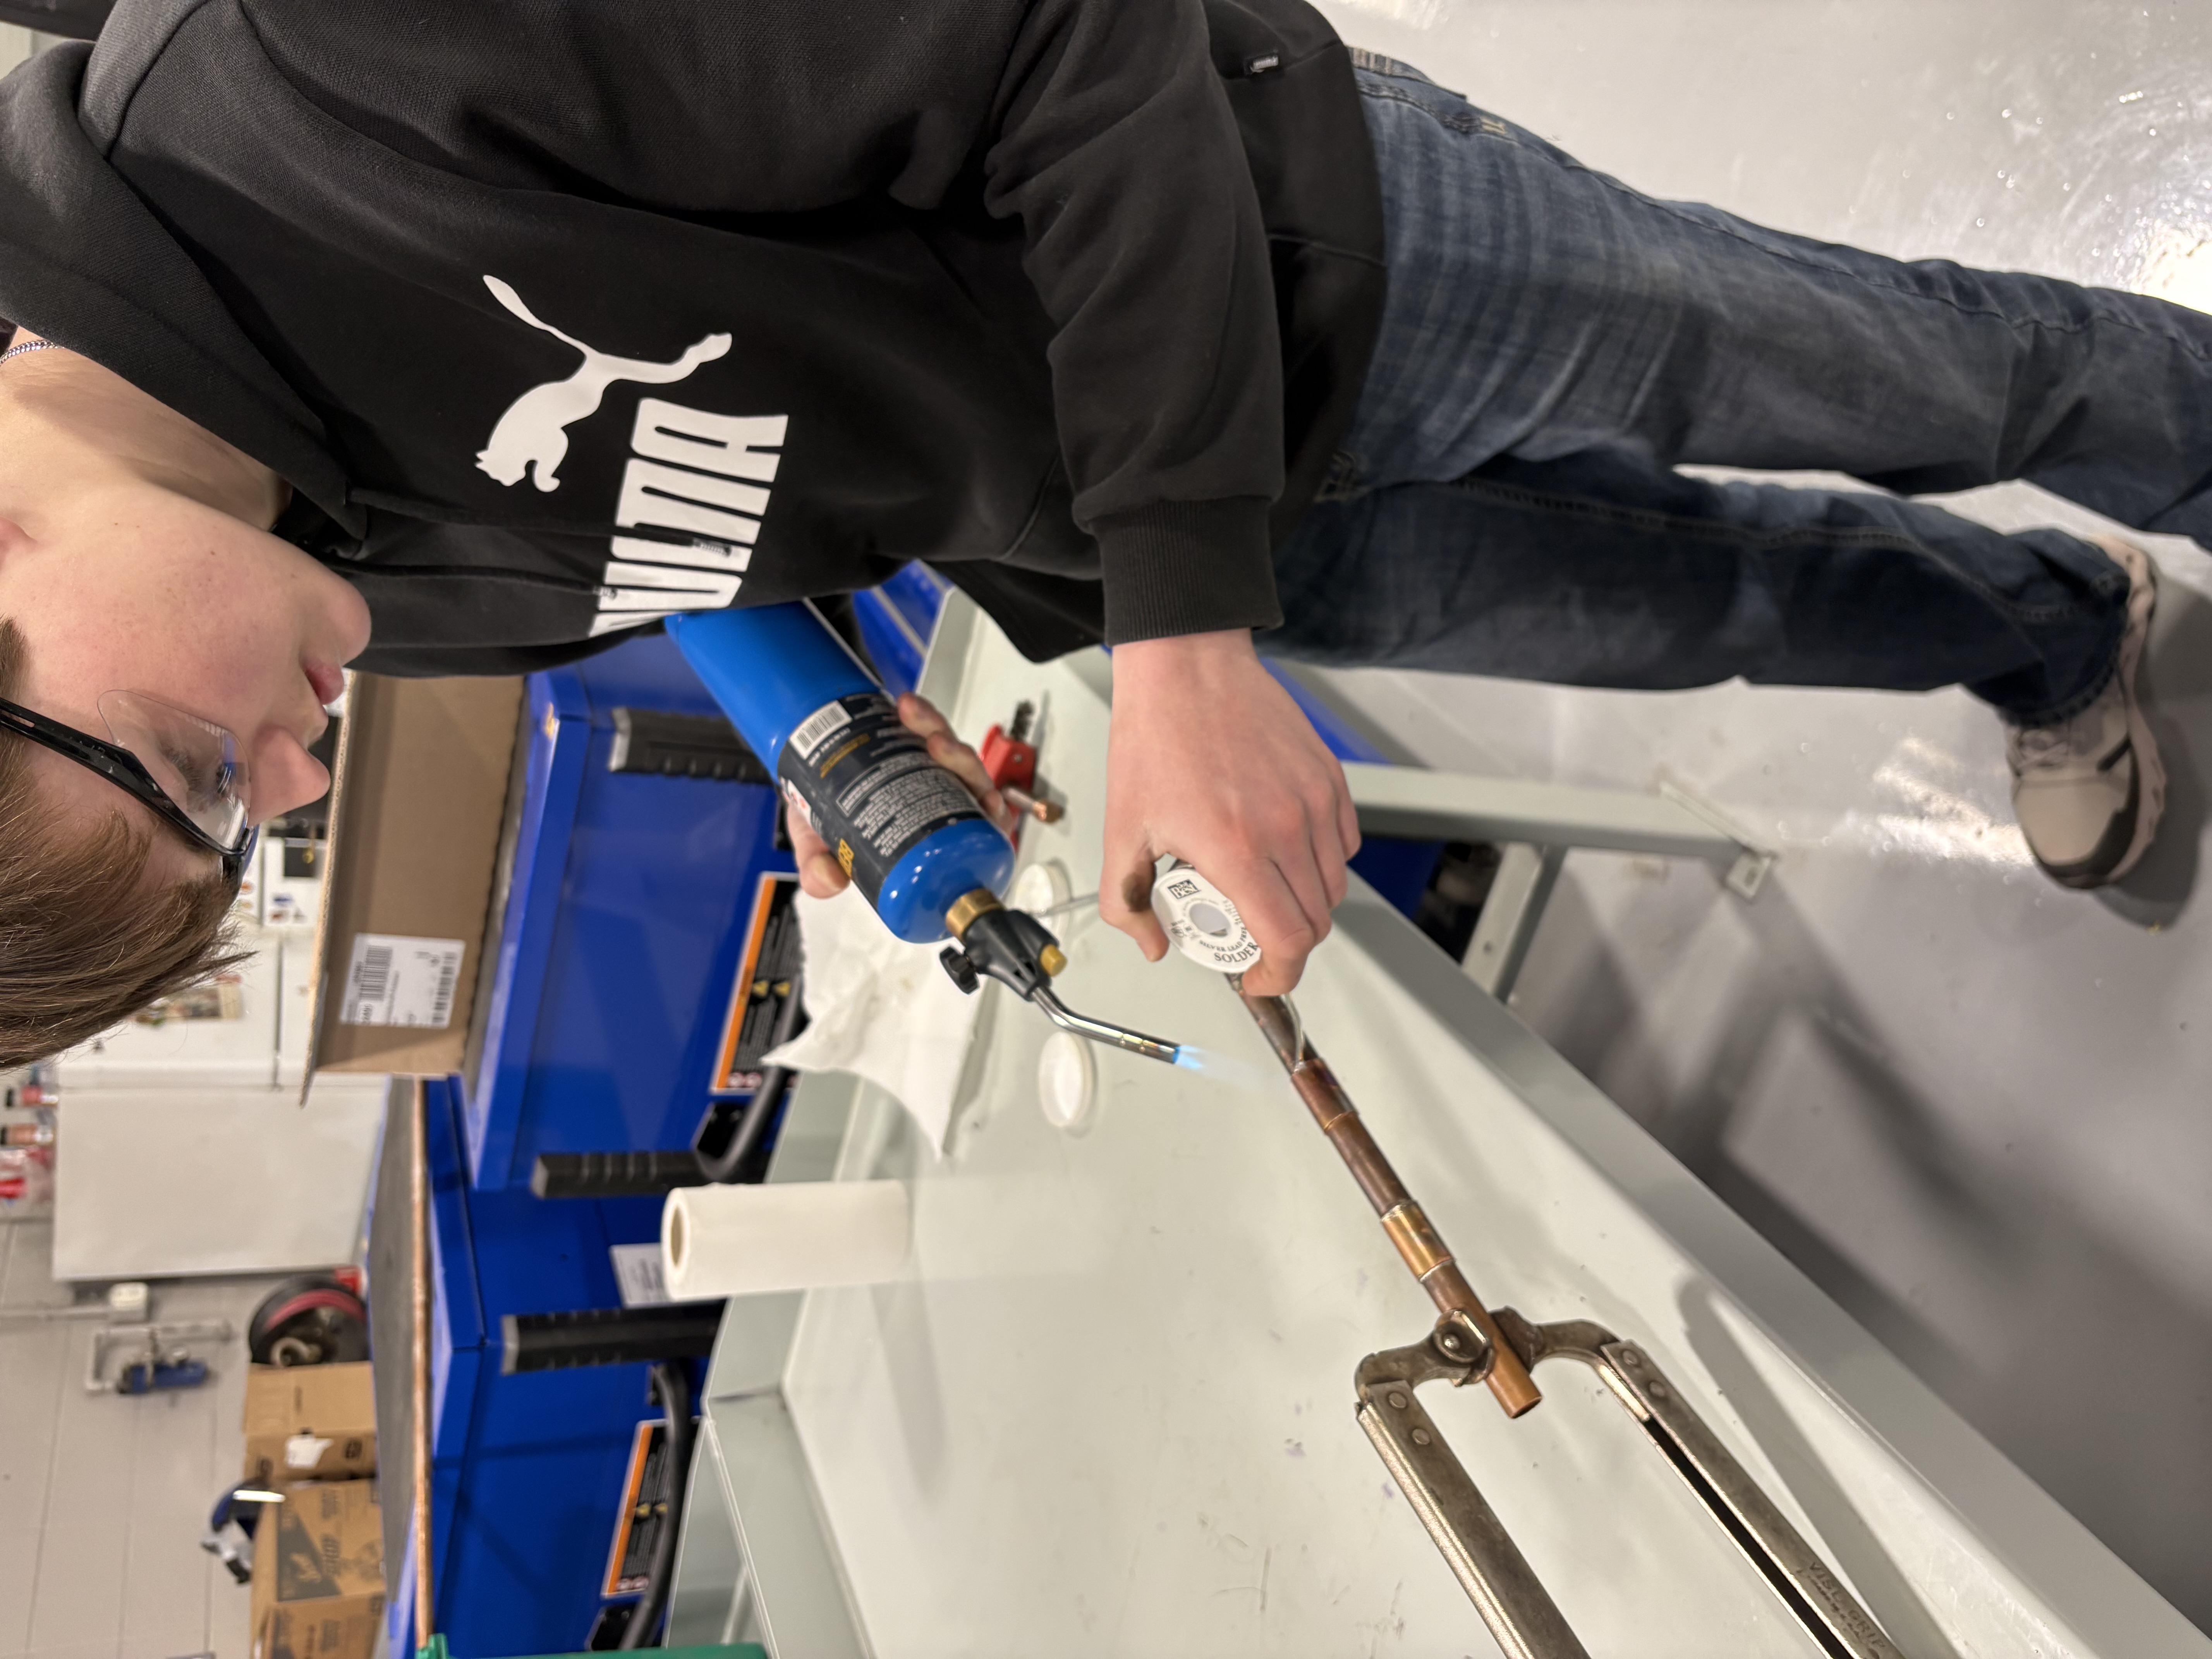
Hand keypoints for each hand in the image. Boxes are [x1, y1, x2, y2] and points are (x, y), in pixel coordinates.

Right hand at [785, 693, 1014, 897]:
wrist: (804, 776)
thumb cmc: (824, 819)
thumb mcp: (818, 845)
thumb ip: (818, 868)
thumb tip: (827, 882)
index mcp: (932, 841)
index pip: (977, 835)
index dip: (991, 819)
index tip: (988, 803)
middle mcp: (938, 806)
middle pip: (972, 784)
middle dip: (962, 762)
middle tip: (936, 746)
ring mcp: (930, 773)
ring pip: (952, 752)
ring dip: (940, 731)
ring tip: (914, 718)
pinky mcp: (917, 742)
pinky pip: (932, 728)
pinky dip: (925, 717)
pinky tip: (907, 707)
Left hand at [1102, 631, 1357, 994]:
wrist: (1186, 667)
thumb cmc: (1155, 737)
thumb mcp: (1122, 828)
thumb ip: (1127, 901)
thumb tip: (1153, 944)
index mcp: (1236, 848)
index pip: (1287, 940)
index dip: (1278, 976)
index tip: (1257, 978)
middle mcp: (1286, 828)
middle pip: (1316, 921)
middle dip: (1286, 946)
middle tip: (1251, 939)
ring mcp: (1314, 801)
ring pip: (1333, 885)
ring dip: (1305, 905)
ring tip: (1263, 890)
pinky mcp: (1329, 778)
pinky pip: (1343, 843)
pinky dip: (1322, 862)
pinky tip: (1284, 851)